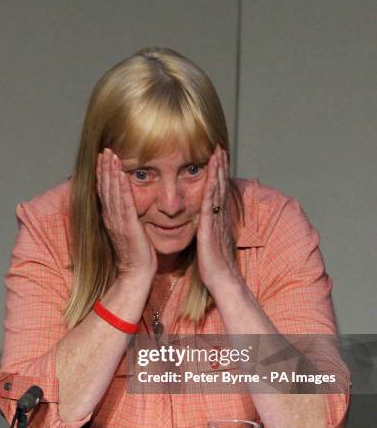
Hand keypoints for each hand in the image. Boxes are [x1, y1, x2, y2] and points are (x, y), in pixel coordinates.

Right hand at [96, 148, 157, 280]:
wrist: (136, 273)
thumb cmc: (137, 254)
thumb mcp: (131, 230)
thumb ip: (129, 216)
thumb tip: (132, 205)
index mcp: (111, 218)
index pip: (104, 191)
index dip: (103, 174)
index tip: (103, 158)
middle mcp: (111, 217)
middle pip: (105, 188)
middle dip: (104, 168)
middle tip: (105, 150)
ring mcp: (118, 221)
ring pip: (112, 192)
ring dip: (111, 172)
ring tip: (110, 155)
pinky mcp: (128, 226)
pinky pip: (124, 203)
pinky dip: (122, 187)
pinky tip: (122, 174)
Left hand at [196, 145, 239, 292]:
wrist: (222, 281)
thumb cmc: (215, 267)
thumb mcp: (210, 244)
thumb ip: (209, 232)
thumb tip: (205, 227)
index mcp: (218, 221)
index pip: (218, 193)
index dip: (219, 175)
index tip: (217, 159)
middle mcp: (220, 217)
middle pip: (221, 186)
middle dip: (221, 166)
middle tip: (219, 147)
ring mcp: (216, 220)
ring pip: (218, 190)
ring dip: (218, 170)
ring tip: (218, 152)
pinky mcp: (210, 226)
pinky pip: (211, 201)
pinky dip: (212, 185)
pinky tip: (211, 173)